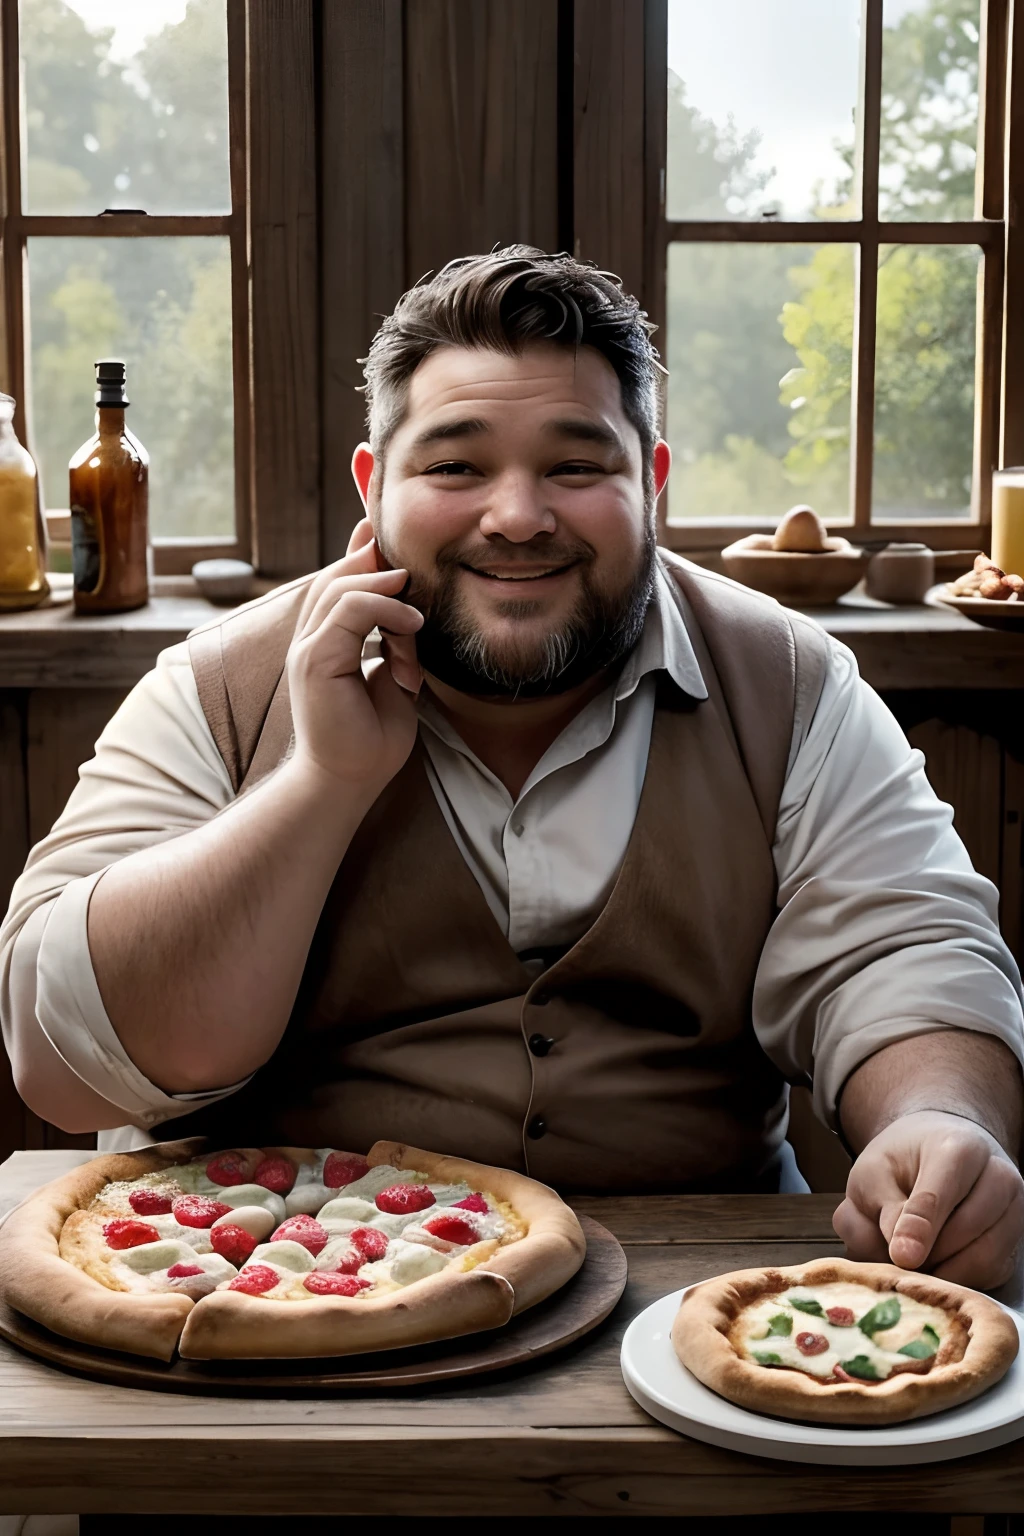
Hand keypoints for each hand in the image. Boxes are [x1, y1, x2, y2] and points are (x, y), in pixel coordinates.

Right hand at [286, 519, 423, 799]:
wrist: (348, 781)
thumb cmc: (371, 739)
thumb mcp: (394, 677)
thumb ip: (397, 643)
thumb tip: (412, 610)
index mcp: (325, 641)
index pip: (338, 582)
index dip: (362, 555)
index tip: (390, 540)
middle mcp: (310, 639)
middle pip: (338, 576)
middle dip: (376, 561)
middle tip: (415, 566)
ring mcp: (308, 648)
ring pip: (342, 588)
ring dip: (386, 589)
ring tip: (416, 605)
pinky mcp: (314, 661)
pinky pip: (348, 611)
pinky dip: (384, 609)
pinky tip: (411, 624)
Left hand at [833, 1110, 1023, 1289]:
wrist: (935, 1153)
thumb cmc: (900, 1165)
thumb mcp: (873, 1173)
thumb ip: (881, 1207)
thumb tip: (904, 1254)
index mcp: (958, 1149)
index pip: (940, 1195)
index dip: (920, 1229)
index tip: (901, 1257)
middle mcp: (998, 1176)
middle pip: (966, 1230)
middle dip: (928, 1253)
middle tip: (896, 1260)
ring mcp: (1014, 1210)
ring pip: (984, 1259)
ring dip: (943, 1270)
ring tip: (914, 1262)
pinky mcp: (1016, 1243)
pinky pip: (990, 1275)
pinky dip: (959, 1279)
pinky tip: (935, 1265)